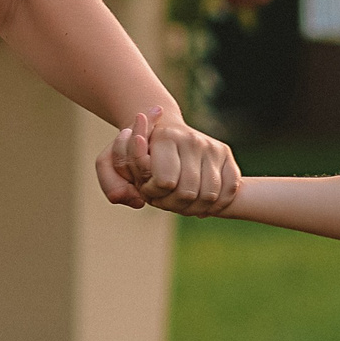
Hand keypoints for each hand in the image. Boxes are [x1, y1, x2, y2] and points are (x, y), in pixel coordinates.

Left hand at [105, 108, 240, 216]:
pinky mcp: (226, 154)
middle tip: (164, 200)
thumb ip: (111, 182)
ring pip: (209, 195)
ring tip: (180, 203)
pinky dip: (217, 203)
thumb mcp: (111, 162)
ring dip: (194, 208)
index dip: (154, 194)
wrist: (166, 132)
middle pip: (187, 193)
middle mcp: (192, 139)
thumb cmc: (135, 152)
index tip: (147, 191)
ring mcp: (212, 147)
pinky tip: (202, 203)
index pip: (165, 182)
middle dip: (173, 204)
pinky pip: (228, 190)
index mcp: (166, 137)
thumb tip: (126, 199)